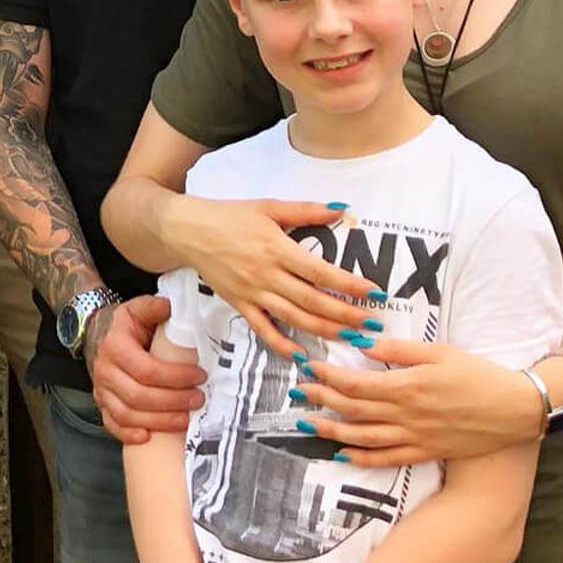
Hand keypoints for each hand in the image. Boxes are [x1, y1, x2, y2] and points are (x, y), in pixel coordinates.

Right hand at [89, 295, 202, 443]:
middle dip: (173, 402)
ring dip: (159, 421)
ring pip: (127, 415)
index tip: (199, 376)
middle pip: (139, 396)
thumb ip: (152, 307)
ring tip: (185, 419)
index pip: (147, 369)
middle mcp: (104, 371)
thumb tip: (169, 307)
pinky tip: (150, 437)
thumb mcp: (136, 310)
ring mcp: (101, 390)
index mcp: (115, 347)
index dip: (175, 377)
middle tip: (198, 399)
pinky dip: (129, 435)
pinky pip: (112, 425)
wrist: (96, 334)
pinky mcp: (101, 404)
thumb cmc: (124, 326)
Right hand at [167, 197, 380, 353]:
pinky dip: (282, 344)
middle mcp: (267, 275)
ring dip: (325, 331)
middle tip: (373, 325)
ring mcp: (252, 293)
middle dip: (347, 315)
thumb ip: (307, 210)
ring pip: (294, 318)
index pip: (321, 272)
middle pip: (313, 301)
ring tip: (351, 338)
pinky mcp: (239, 304)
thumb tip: (342, 209)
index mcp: (277, 249)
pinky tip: (302, 355)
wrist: (187, 230)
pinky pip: (263, 329)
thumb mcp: (269, 207)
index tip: (375, 294)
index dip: (350, 285)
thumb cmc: (229, 215)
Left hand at [289, 335, 544, 466]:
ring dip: (332, 430)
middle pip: (353, 409)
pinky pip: (387, 459)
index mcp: (408, 386)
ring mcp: (415, 437)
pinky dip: (362, 458)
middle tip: (297, 392)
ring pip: (363, 437)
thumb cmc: (479, 374)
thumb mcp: (439, 352)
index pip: (356, 383)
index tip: (308, 367)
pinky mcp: (425, 452)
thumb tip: (361, 342)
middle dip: (321, 400)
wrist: (516, 410)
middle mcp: (406, 415)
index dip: (327, 376)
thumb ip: (398, 350)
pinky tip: (343, 453)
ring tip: (307, 423)